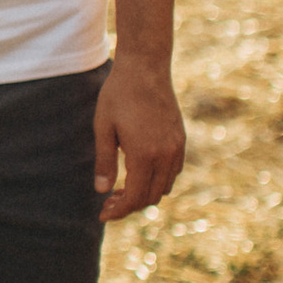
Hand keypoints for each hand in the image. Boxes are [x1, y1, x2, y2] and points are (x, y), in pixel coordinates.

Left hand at [95, 48, 184, 220]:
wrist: (146, 68)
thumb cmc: (119, 95)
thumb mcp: (103, 127)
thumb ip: (104, 161)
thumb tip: (102, 191)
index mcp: (144, 155)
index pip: (134, 197)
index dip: (118, 210)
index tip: (103, 214)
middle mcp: (166, 155)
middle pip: (150, 197)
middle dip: (129, 205)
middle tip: (108, 202)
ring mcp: (177, 147)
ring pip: (164, 186)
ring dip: (144, 194)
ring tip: (122, 188)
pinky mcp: (181, 139)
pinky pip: (173, 172)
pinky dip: (158, 180)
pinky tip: (139, 173)